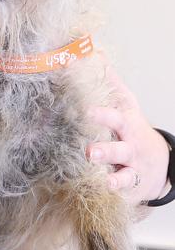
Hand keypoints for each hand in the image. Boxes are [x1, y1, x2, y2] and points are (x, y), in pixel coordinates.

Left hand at [86, 66, 169, 205]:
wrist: (161, 162)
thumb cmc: (134, 129)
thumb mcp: (127, 105)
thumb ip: (110, 83)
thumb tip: (96, 54)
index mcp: (125, 124)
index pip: (113, 116)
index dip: (101, 114)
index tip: (87, 111)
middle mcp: (129, 147)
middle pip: (117, 148)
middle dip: (103, 149)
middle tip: (88, 151)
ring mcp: (131, 169)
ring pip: (121, 173)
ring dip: (111, 176)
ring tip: (100, 176)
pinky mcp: (130, 188)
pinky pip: (122, 193)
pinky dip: (115, 195)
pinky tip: (105, 195)